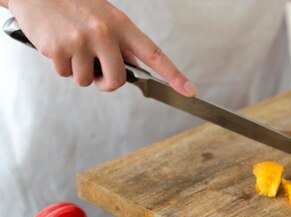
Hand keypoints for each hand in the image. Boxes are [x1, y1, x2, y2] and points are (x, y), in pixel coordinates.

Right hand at [8, 0, 195, 95]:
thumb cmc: (73, 5)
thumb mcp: (103, 17)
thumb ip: (120, 42)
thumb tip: (132, 69)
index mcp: (120, 24)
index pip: (154, 54)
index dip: (174, 75)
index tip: (189, 90)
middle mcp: (103, 32)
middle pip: (116, 81)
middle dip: (106, 84)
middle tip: (96, 72)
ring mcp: (80, 41)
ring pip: (86, 80)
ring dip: (78, 71)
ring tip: (70, 45)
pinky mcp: (59, 49)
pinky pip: (65, 74)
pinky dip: (60, 65)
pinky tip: (56, 44)